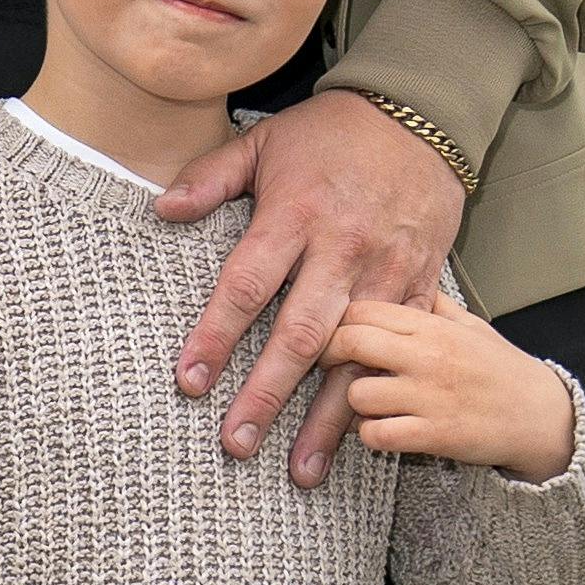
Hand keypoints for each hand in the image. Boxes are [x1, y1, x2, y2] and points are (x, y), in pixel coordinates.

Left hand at [153, 95, 468, 487]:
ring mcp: (387, 271)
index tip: (189, 382)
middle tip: (235, 445)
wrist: (423, 114)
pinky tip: (364, 438)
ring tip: (299, 470)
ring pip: (355, 357)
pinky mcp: (421, 284)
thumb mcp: (265, 140)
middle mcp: (342, 250)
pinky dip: (381, 395)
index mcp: (296, 215)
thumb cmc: (332, 132)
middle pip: (300, 334)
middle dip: (267, 395)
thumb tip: (161, 210)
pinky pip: (401, 351)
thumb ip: (212, 177)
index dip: (216, 336)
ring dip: (327, 419)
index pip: (247, 285)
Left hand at [322, 301, 577, 481]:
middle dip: (331, 355)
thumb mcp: (471, 325)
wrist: (542, 417)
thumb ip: (433, 304)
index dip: (338, 321)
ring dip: (355, 404)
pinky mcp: (434, 435)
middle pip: (350, 341)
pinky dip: (372, 436)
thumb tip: (405, 277)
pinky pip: (376, 434)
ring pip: (356, 394)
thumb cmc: (501, 370)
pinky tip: (386, 430)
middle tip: (335, 368)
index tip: (337, 336)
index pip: (363, 308)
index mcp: (433, 325)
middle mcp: (428, 356)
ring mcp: (430, 396)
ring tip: (372, 405)